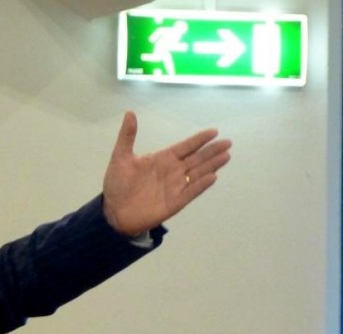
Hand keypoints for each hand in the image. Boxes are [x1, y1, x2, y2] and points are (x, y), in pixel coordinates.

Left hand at [102, 111, 231, 236]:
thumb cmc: (117, 184)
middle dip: (212, 151)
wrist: (113, 211)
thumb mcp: (120, 157)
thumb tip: (130, 113)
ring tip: (226, 156)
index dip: (199, 139)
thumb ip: (127, 136)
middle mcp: (172, 171)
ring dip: (211, 165)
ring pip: (197, 173)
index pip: (185, 147)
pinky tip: (212, 177)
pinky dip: (201, 185)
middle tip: (228, 143)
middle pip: (196, 159)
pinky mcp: (174, 202)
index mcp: (162, 159)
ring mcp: (175, 187)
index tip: (213, 131)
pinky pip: (191, 192)